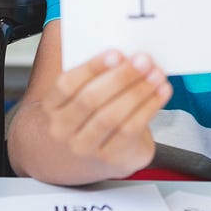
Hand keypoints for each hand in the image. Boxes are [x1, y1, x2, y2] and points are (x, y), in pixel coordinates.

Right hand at [42, 50, 172, 178]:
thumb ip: (90, 73)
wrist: (75, 158)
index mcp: (50, 107)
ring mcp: (85, 148)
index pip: (66, 85)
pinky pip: (130, 130)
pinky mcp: (110, 159)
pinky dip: (149, 108)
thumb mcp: (72, 95)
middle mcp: (63, 130)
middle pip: (91, 100)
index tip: (116, 53)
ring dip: (138, 92)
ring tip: (156, 74)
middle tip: (143, 60)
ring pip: (112, 117)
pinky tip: (160, 92)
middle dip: (121, 77)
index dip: (92, 67)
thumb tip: (117, 50)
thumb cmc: (80, 117)